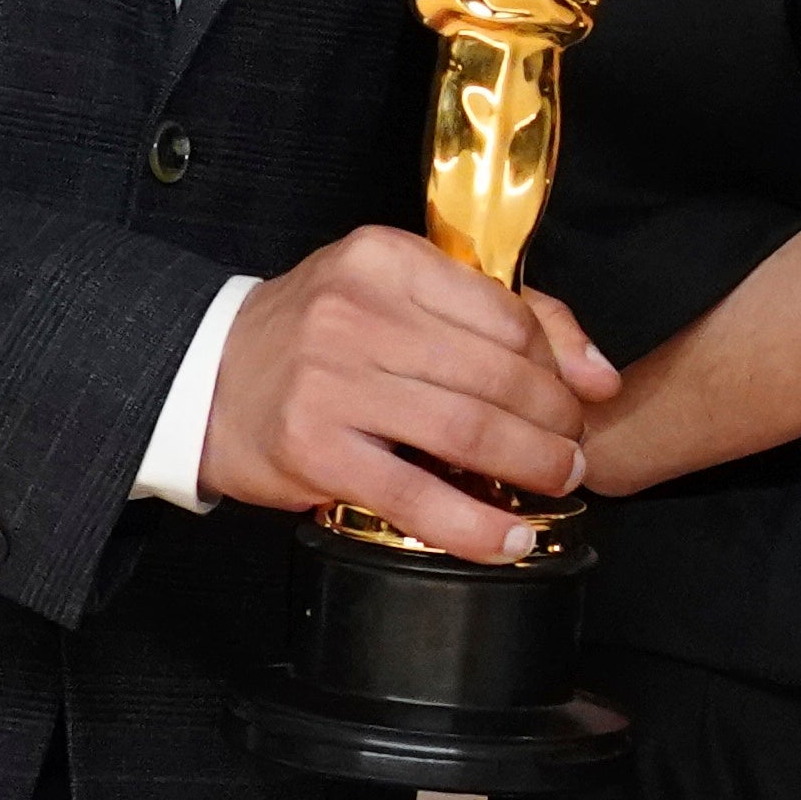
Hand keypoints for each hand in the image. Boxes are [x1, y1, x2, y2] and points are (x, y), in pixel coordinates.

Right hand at [204, 226, 621, 561]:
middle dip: (554, 421)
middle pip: (494, 373)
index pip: (504, 313)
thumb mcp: (396, 297)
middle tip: (573, 451)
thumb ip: (499, 317)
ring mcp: (330, 382)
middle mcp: (355, 313)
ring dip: (529, 466)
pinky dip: (473, 524)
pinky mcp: (313, 450)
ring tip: (555, 483)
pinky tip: (508, 538)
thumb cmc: (317, 337)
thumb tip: (597, 374)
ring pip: (465, 431)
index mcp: (385, 261)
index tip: (583, 397)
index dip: (558, 363)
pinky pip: (414, 495)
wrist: (202, 378)